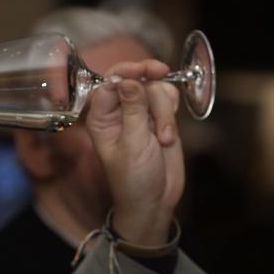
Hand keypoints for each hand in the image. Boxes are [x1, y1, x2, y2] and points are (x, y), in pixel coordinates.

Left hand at [85, 59, 182, 245]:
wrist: (154, 202)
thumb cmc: (134, 180)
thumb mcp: (133, 145)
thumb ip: (133, 110)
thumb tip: (129, 80)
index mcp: (101, 118)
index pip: (108, 83)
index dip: (125, 72)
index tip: (143, 71)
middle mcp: (118, 113)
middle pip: (135, 80)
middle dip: (150, 86)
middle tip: (162, 74)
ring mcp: (140, 114)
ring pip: (155, 89)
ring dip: (164, 110)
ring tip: (164, 138)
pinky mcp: (159, 119)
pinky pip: (168, 99)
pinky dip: (172, 112)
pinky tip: (169, 135)